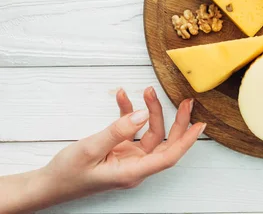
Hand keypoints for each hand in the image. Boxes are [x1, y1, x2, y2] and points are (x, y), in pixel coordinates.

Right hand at [38, 87, 203, 204]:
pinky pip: (131, 130)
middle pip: (165, 142)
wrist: (48, 184)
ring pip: (149, 132)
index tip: (200, 124)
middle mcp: (135, 166)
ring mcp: (128, 158)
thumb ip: (117, 130)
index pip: (168, 156)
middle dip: (177, 120)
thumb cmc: (67, 174)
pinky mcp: (120, 151)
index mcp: (132, 173)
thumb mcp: (91, 148)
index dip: (187, 141)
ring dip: (149, 111)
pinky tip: (123, 97)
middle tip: (186, 101)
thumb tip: (140, 115)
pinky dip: (128, 113)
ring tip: (146, 90)